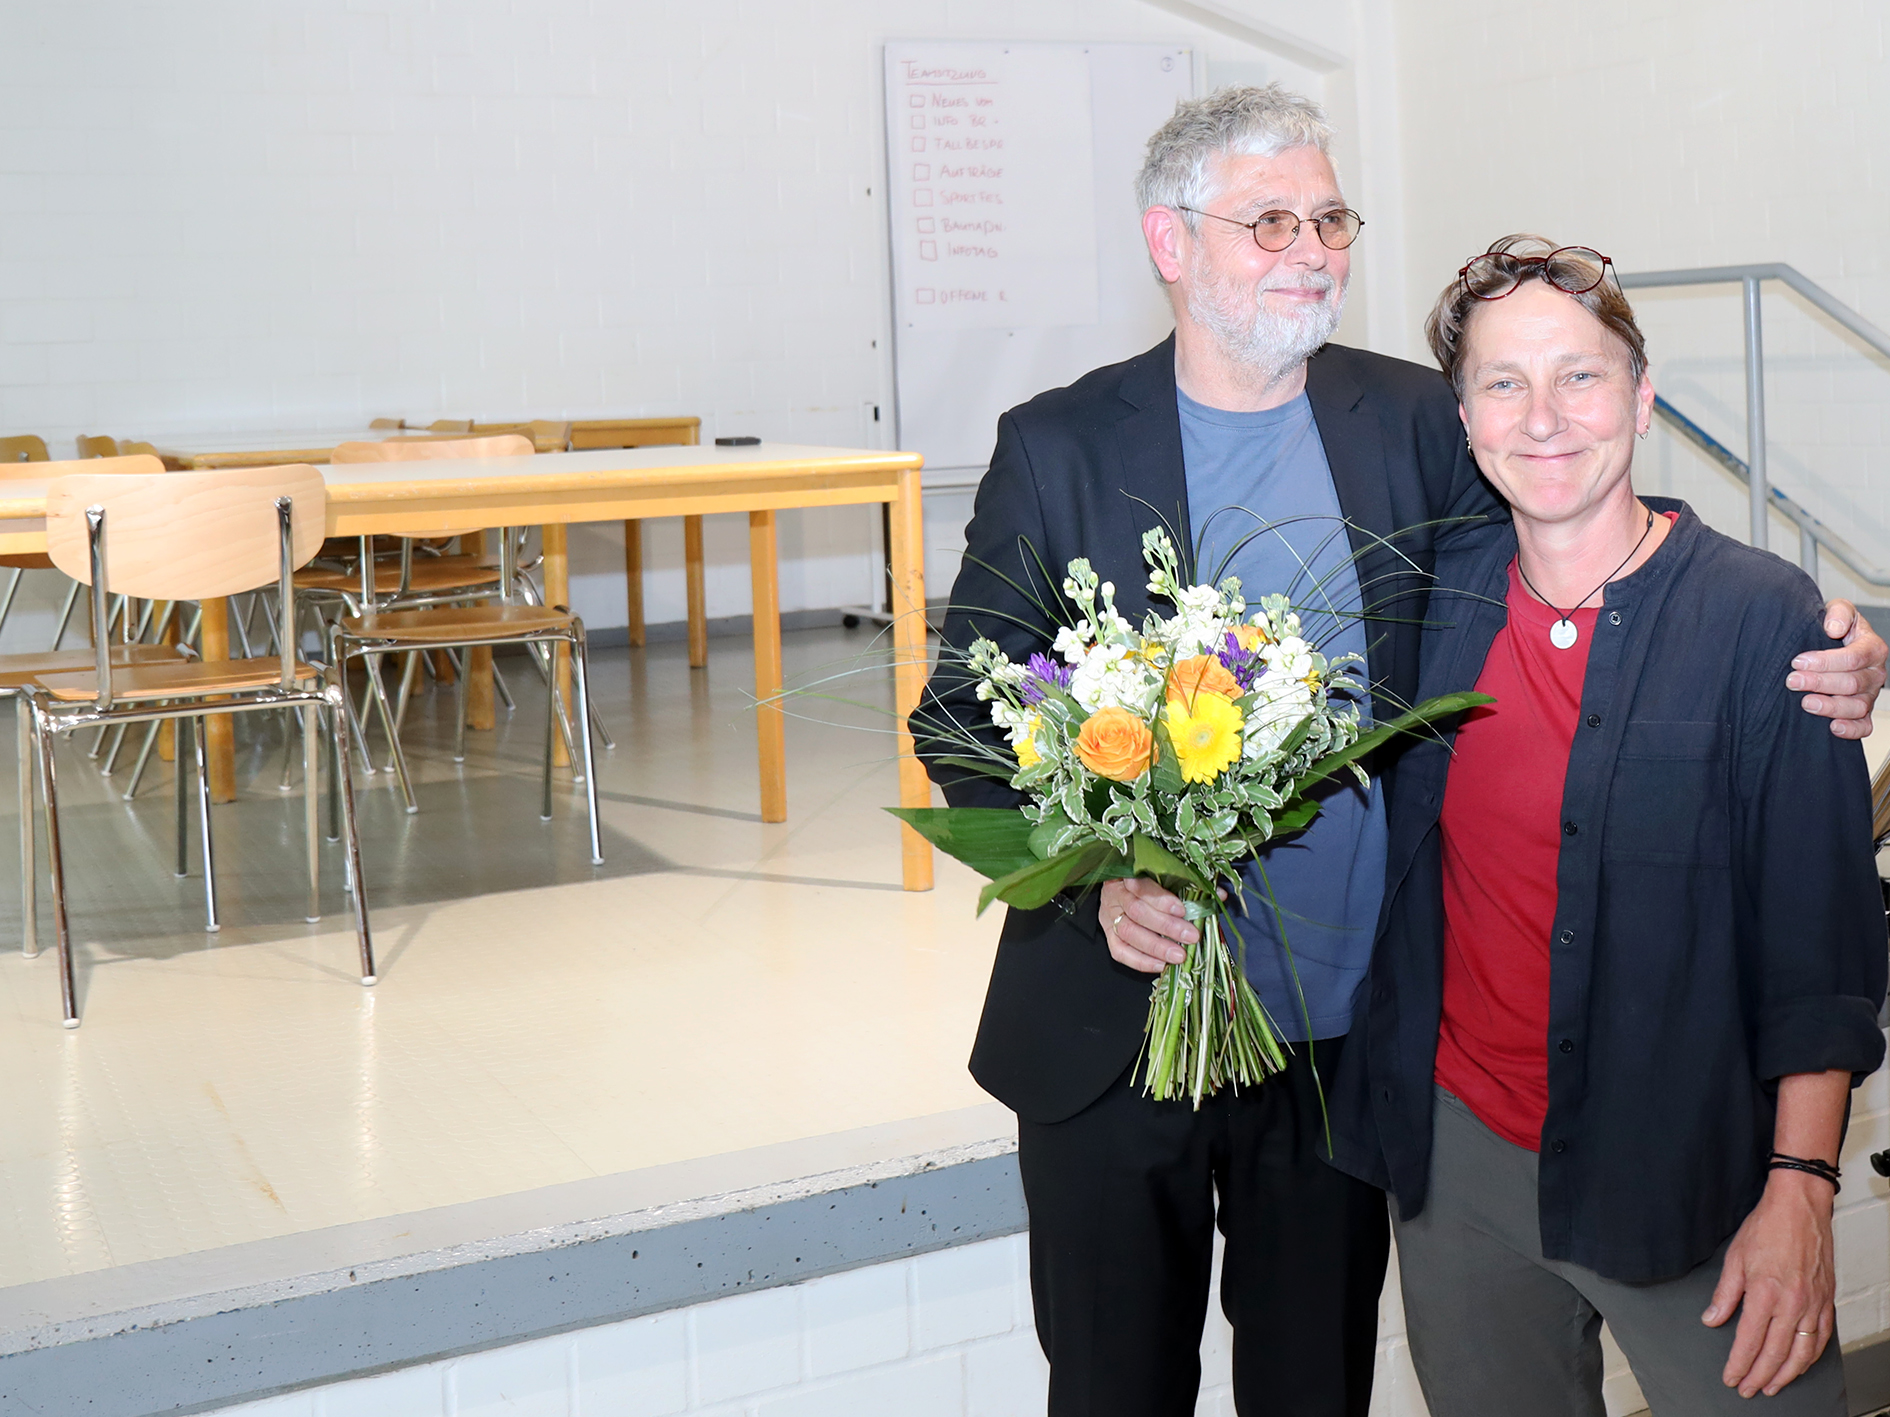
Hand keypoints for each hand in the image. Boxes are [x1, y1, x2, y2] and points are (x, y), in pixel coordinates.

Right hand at [1099, 877, 1195, 974]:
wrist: (1123, 887)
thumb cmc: (1148, 880)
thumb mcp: (1162, 875)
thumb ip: (1184, 884)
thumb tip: (1215, 897)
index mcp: (1127, 874)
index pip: (1141, 885)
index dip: (1161, 899)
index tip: (1182, 909)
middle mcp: (1115, 894)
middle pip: (1137, 911)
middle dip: (1166, 926)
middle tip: (1190, 936)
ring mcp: (1109, 916)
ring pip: (1128, 933)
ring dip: (1156, 947)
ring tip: (1179, 955)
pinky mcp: (1109, 934)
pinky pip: (1120, 952)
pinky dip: (1141, 961)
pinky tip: (1161, 964)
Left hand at [1701, 1171, 1835, 1396]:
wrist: (1800, 1208)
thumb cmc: (1767, 1227)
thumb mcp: (1735, 1257)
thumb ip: (1725, 1293)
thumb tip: (1713, 1319)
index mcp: (1765, 1293)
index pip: (1749, 1340)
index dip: (1739, 1363)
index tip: (1731, 1377)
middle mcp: (1792, 1303)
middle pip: (1775, 1352)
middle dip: (1760, 1375)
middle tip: (1748, 1389)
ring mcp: (1813, 1303)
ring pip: (1802, 1351)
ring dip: (1787, 1374)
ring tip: (1772, 1386)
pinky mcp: (1826, 1300)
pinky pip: (1822, 1337)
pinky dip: (1810, 1355)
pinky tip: (1800, 1364)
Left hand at [1788, 600, 1885, 739]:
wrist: (1832, 641)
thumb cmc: (1835, 627)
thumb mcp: (1838, 610)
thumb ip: (1839, 612)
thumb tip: (1833, 627)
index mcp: (1873, 648)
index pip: (1853, 658)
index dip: (1825, 662)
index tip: (1798, 662)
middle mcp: (1875, 673)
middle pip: (1852, 683)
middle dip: (1819, 683)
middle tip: (1793, 681)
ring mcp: (1869, 694)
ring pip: (1857, 706)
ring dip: (1830, 707)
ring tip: (1806, 703)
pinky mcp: (1862, 712)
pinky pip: (1864, 726)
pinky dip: (1851, 730)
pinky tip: (1832, 727)